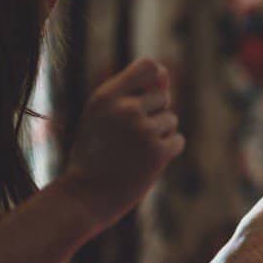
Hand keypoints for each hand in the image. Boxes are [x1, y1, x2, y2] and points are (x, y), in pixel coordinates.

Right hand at [57, 58, 184, 229]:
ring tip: (134, 150)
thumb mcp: (101, 116)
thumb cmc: (93, 153)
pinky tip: (146, 161)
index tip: (152, 90)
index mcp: (106, 96)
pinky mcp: (158, 153)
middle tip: (131, 135)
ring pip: (171, 120)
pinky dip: (167, 151)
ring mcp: (143, 131)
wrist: (84, 196)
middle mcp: (126, 109)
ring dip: (160, 134)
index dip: (156, 76)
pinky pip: (178, 140)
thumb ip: (130, 93)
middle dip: (155, 113)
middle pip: (163, 96)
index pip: (148, 66)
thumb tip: (165, 73)